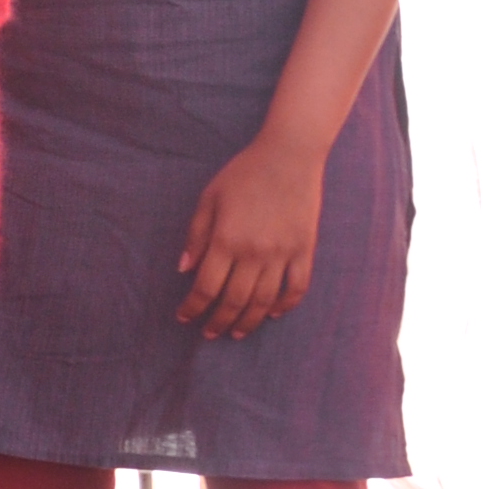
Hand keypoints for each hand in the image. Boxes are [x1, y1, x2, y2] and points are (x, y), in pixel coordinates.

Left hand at [177, 131, 322, 337]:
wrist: (290, 156)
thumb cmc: (243, 174)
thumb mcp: (209, 199)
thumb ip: (196, 236)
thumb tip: (184, 270)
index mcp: (226, 240)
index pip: (205, 287)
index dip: (193, 307)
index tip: (184, 317)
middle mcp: (255, 253)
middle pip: (234, 301)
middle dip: (218, 321)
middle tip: (208, 333)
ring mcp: (283, 254)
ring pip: (264, 301)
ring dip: (247, 321)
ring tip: (235, 332)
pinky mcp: (305, 250)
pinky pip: (297, 288)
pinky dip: (284, 305)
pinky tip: (271, 314)